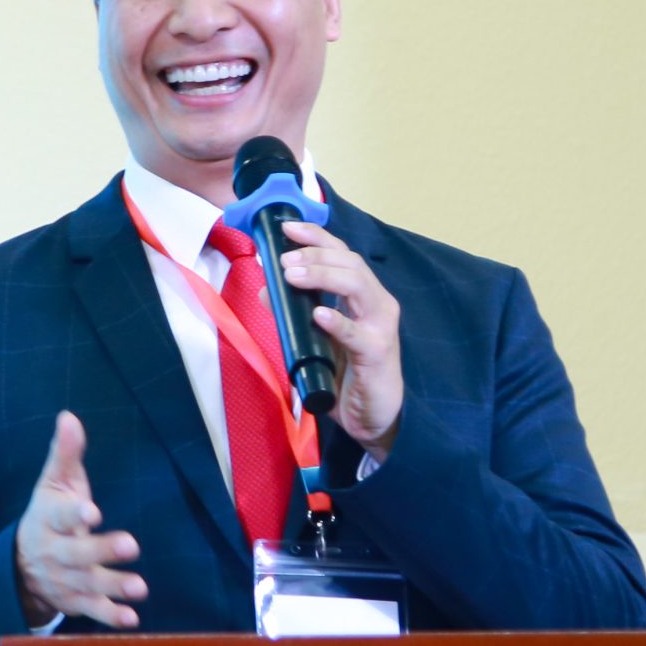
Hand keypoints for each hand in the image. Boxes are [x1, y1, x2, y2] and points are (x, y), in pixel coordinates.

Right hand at [13, 411, 144, 627]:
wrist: (19, 566)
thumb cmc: (48, 516)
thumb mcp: (52, 484)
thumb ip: (64, 454)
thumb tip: (69, 416)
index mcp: (48, 519)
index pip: (59, 516)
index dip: (74, 514)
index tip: (91, 511)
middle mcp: (55, 552)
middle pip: (77, 554)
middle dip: (102, 551)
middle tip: (132, 544)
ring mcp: (64, 580)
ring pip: (88, 585)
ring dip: (113, 586)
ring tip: (140, 587)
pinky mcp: (75, 602)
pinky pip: (91, 612)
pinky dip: (110, 617)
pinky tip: (132, 618)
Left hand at [277, 219, 402, 455]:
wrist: (373, 417)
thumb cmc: (348, 375)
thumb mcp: (316, 339)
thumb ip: (295, 313)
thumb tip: (265, 288)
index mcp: (363, 295)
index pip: (343, 254)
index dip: (317, 237)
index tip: (287, 228)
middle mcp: (376, 304)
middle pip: (350, 263)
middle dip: (315, 255)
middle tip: (284, 260)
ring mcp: (380, 327)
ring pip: (357, 286)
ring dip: (323, 276)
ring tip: (292, 276)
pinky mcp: (378, 353)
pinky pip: (358, 334)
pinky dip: (338, 321)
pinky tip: (319, 315)